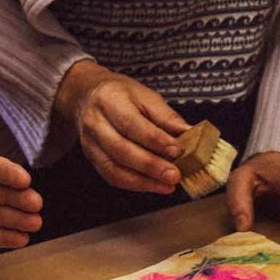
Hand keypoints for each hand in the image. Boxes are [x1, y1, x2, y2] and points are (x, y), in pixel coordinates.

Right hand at [55, 62, 189, 194]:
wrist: (88, 95)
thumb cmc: (121, 94)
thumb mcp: (146, 96)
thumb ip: (166, 117)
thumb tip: (190, 135)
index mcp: (110, 100)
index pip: (131, 123)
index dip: (155, 140)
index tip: (178, 150)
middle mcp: (95, 122)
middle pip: (121, 149)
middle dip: (150, 165)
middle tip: (174, 174)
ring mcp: (90, 142)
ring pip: (114, 168)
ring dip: (143, 181)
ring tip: (166, 185)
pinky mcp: (91, 157)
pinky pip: (111, 176)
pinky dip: (134, 184)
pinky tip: (152, 185)